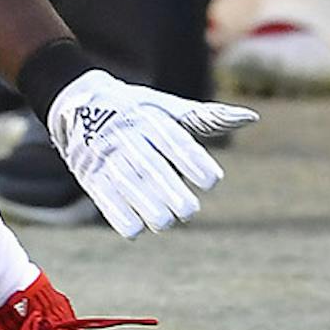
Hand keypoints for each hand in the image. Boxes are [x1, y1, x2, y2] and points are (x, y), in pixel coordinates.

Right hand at [46, 66, 258, 236]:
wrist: (78, 102)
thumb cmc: (138, 110)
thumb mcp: (168, 108)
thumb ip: (207, 118)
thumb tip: (251, 117)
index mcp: (151, 118)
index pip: (175, 141)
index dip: (195, 162)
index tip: (212, 181)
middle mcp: (129, 136)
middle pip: (153, 167)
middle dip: (173, 193)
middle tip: (189, 209)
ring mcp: (108, 156)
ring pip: (131, 187)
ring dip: (151, 208)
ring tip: (165, 220)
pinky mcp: (91, 176)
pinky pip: (108, 202)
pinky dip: (123, 217)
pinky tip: (137, 226)